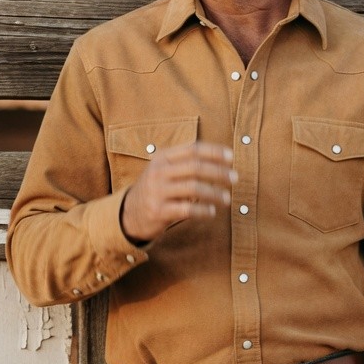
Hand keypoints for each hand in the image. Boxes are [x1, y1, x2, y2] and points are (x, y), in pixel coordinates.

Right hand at [121, 141, 237, 241]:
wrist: (129, 214)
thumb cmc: (155, 191)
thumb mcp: (164, 170)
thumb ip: (185, 163)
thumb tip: (219, 161)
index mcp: (163, 158)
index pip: (193, 149)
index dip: (214, 152)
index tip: (231, 157)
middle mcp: (159, 172)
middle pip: (195, 167)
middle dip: (219, 172)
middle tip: (235, 179)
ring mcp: (157, 192)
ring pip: (193, 188)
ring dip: (214, 194)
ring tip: (226, 199)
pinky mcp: (158, 211)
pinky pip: (186, 209)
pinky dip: (202, 210)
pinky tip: (211, 213)